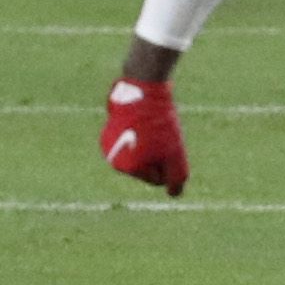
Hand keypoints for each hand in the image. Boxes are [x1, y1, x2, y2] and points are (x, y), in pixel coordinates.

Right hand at [100, 73, 187, 195]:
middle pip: (146, 166)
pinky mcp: (110, 128)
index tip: (166, 145)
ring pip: (139, 152)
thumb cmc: (161, 124)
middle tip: (160, 135)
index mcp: (127, 168)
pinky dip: (141, 133)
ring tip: (152, 127)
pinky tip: (143, 121)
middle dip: (157, 155)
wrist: (142, 89)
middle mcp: (112, 159)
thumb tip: (173, 195)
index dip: (168, 163)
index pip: (157, 179)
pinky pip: (132, 137)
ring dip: (149, 144)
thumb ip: (176, 179)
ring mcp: (108, 142)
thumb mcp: (175, 154)